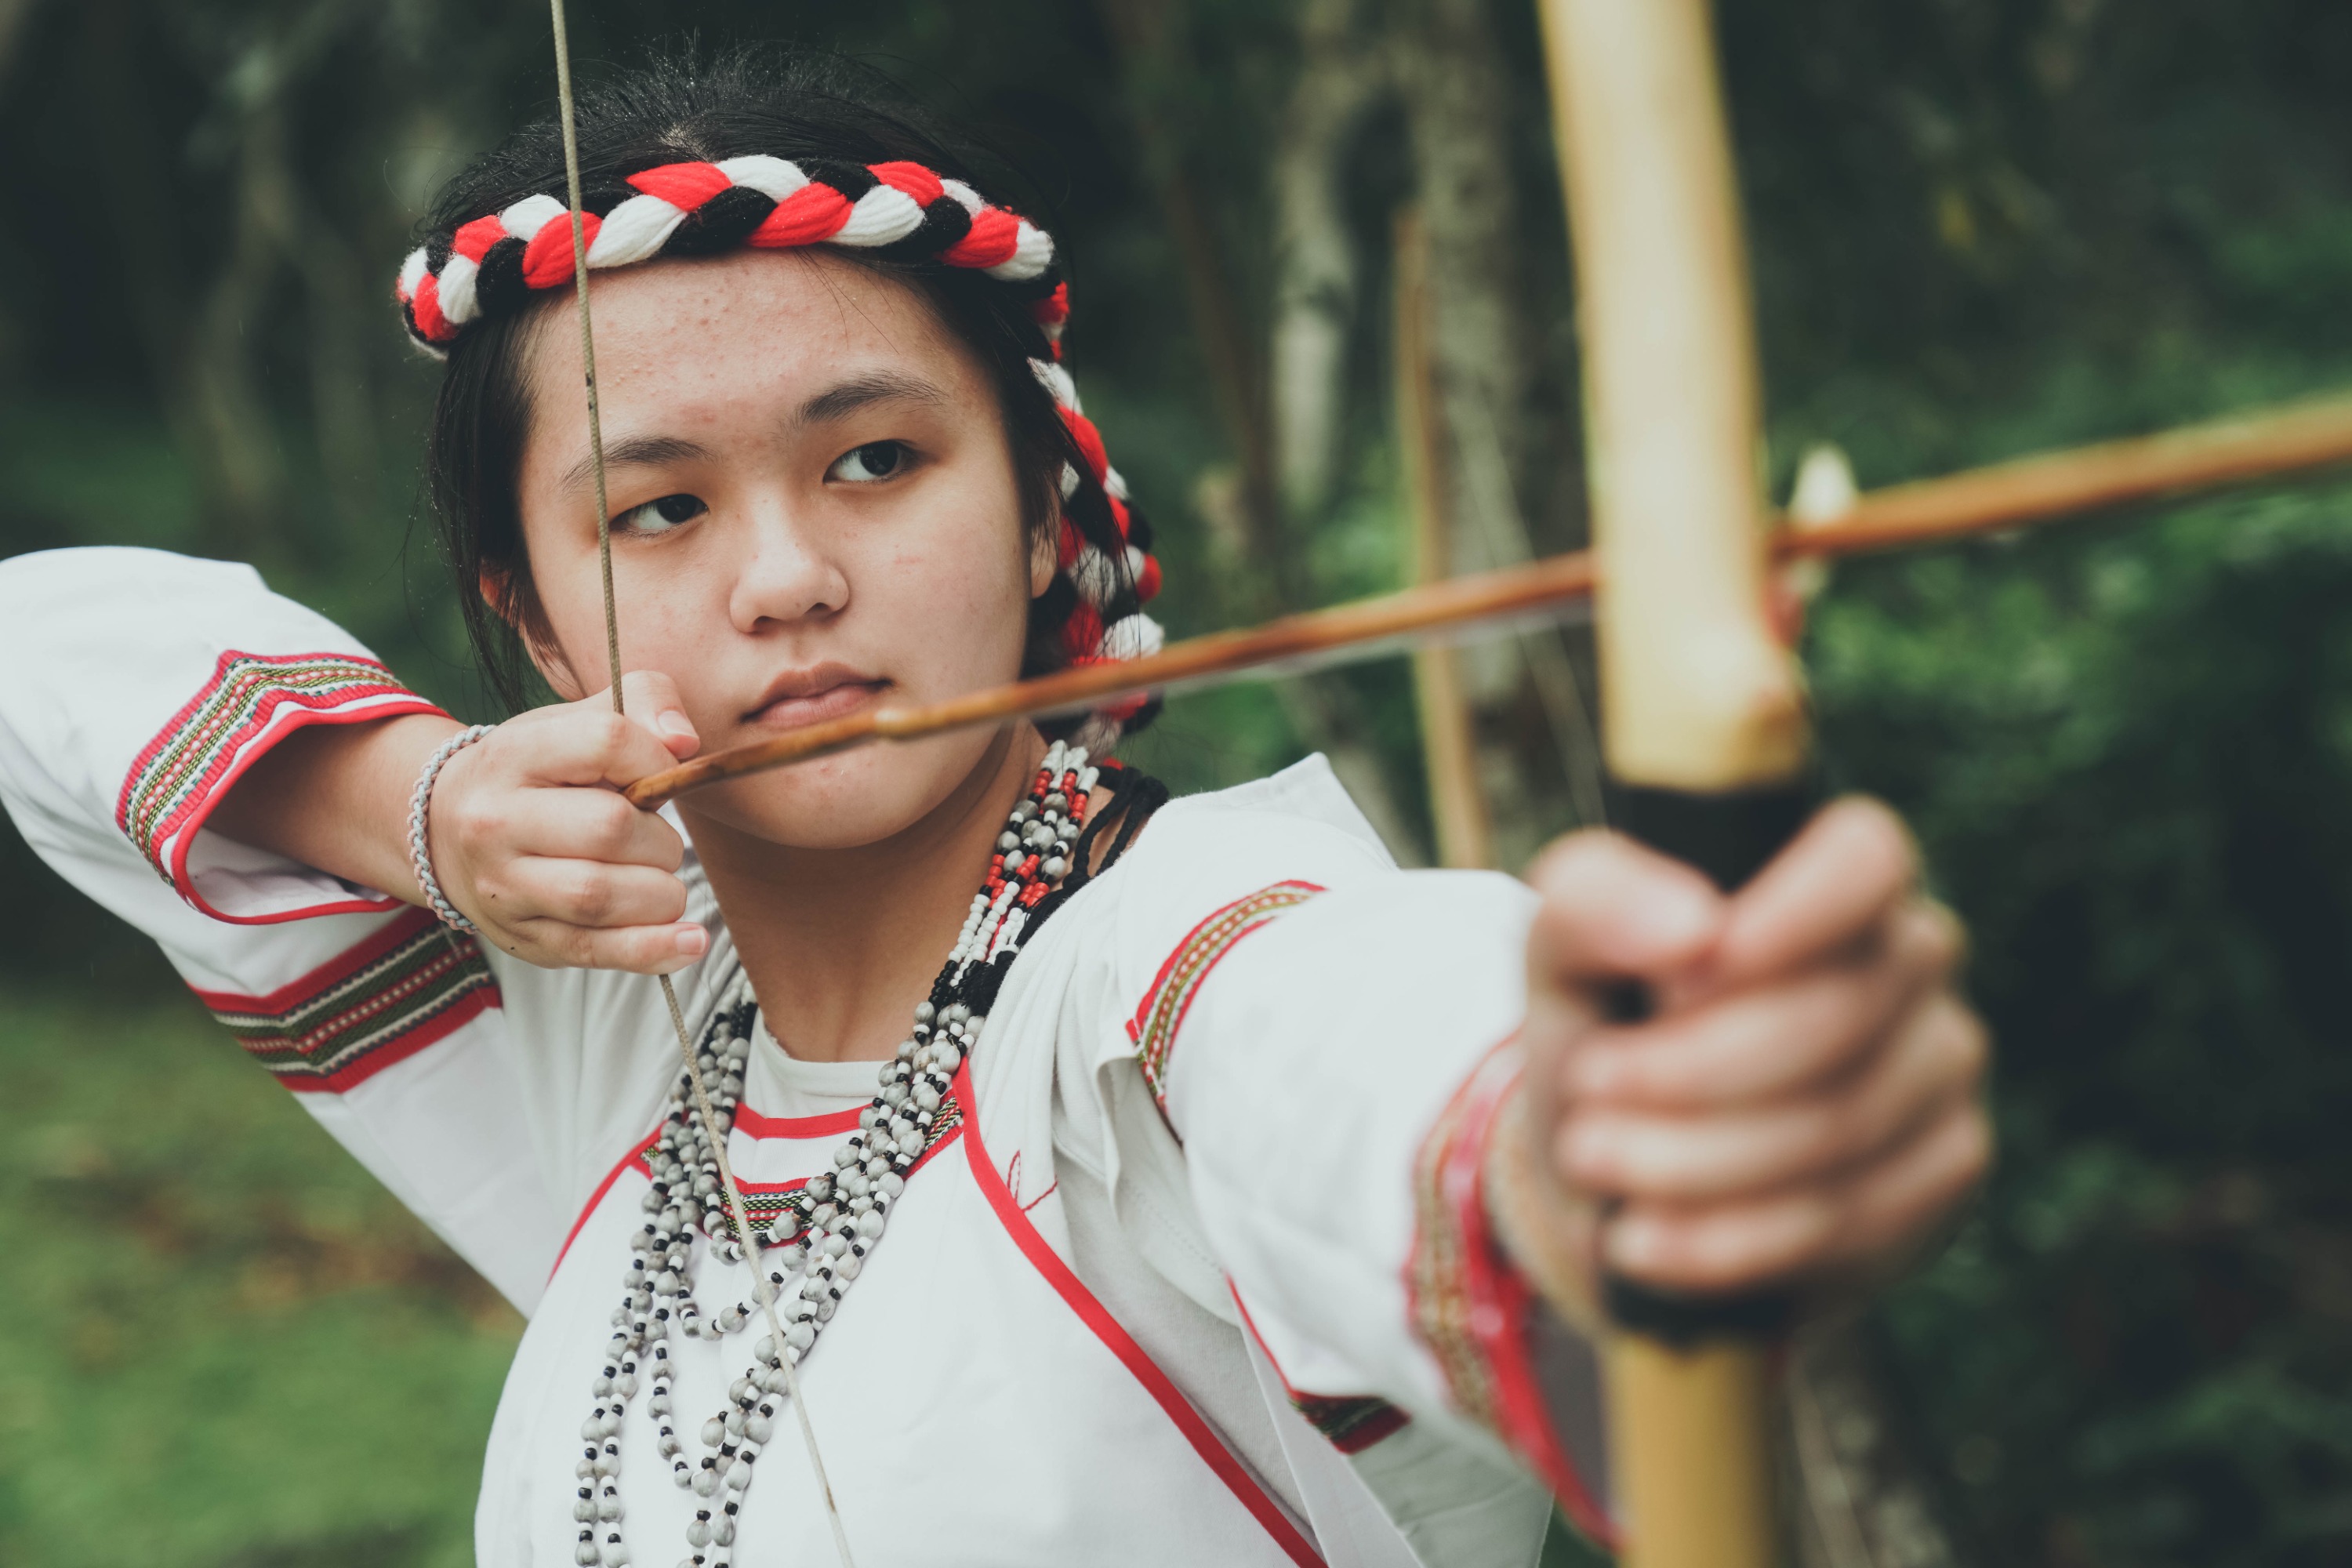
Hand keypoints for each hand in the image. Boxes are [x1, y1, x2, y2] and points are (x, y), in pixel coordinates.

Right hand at [427, 671, 707, 972]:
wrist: (443, 830)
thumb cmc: (533, 774)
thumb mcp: (573, 722)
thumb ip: (640, 704)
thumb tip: (684, 742)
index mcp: (514, 755)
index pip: (606, 741)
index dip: (657, 758)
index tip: (664, 775)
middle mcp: (497, 821)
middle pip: (610, 828)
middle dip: (661, 837)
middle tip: (661, 841)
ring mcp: (505, 886)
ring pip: (601, 895)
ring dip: (661, 893)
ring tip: (662, 882)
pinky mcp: (525, 938)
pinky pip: (597, 950)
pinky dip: (654, 949)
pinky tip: (691, 941)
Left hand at [1507, 799, 1989, 1317]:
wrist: (1625, 1178)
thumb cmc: (1606, 1033)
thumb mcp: (1565, 961)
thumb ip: (1596, 905)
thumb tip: (1693, 927)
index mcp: (1828, 879)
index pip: (1865, 857)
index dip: (1796, 911)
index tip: (1700, 962)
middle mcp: (1912, 958)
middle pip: (1836, 1012)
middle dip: (1690, 1066)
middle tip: (1586, 1089)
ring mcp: (1943, 1066)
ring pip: (1838, 1125)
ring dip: (1688, 1157)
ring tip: (1591, 1157)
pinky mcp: (1945, 1171)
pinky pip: (1845, 1217)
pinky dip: (1722, 1238)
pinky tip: (1642, 1236)